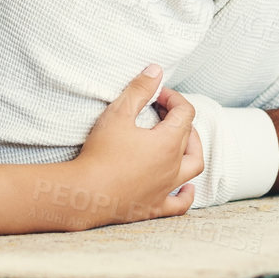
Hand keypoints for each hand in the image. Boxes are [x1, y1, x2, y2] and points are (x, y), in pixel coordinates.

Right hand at [68, 65, 202, 227]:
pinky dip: (187, 194)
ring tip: (182, 142)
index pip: (185, 112)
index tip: (155, 94)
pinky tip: (186, 188)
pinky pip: (180, 203)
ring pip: (193, 167)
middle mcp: (174, 166)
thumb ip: (139, 89)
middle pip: (189, 136)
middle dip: (178, 118)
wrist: (85, 193)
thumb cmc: (101, 153)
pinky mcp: (155, 206)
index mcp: (169, 142)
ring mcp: (166, 188)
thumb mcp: (118, 113)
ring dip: (192, 150)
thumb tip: (156, 70)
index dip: (172, 98)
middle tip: (160, 112)